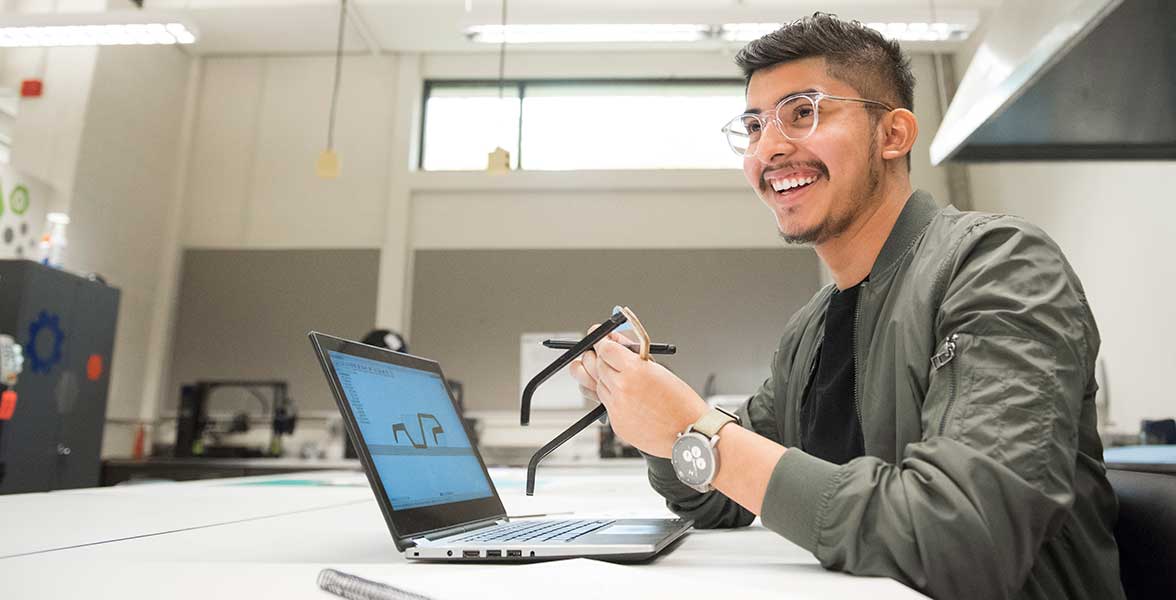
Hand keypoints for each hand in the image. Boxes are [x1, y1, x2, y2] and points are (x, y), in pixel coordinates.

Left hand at [569, 332, 707, 457]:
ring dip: (603, 379)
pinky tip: (624, 396)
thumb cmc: (682, 402)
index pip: (605, 348)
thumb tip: (615, 341)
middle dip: (597, 358)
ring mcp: (617, 408)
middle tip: (601, 355)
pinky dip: (611, 398)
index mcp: (635, 370)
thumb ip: (633, 354)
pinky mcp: (616, 423)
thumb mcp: (660, 369)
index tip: (602, 340)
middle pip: (596, 366)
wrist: (690, 433)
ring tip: (617, 377)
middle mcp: (622, 388)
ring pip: (597, 385)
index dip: (602, 342)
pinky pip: (605, 405)